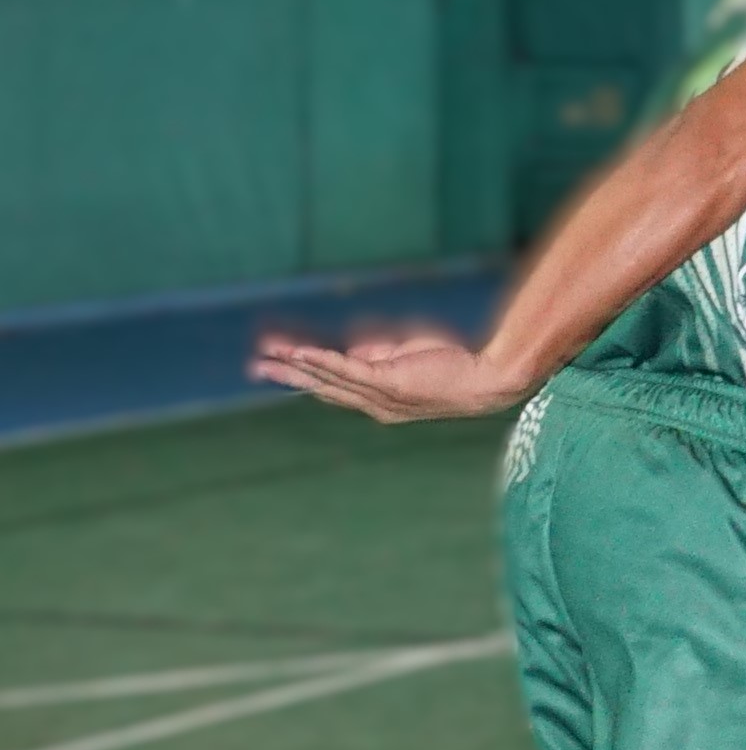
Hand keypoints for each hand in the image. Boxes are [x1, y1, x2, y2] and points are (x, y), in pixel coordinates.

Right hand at [250, 329, 522, 423]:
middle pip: (321, 386)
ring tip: (268, 356)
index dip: (306, 374)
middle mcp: (372, 403)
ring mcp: (379, 396)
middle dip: (288, 375)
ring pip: (329, 379)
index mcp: (375, 399)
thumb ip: (380, 351)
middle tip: (255, 367)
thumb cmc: (454, 365)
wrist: (486, 381)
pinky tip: (300, 352)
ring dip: (297, 365)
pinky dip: (322, 361)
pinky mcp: (389, 382)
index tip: (281, 362)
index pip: (333, 386)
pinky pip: (348, 370)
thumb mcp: (409, 354)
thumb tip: (354, 346)